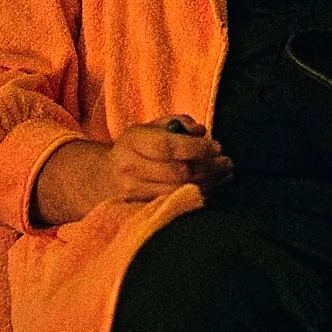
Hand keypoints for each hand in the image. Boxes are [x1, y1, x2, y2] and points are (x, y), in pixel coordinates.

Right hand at [31, 115, 233, 226]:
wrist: (104, 178)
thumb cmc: (136, 148)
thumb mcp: (150, 127)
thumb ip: (176, 122)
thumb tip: (200, 131)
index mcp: (133, 141)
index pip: (168, 147)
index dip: (197, 148)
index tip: (218, 147)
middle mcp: (131, 168)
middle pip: (177, 172)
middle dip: (209, 167)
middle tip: (228, 162)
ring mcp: (135, 192)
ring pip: (179, 191)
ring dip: (209, 183)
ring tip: (226, 174)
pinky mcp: (142, 208)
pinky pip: (176, 203)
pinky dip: (199, 195)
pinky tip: (213, 188)